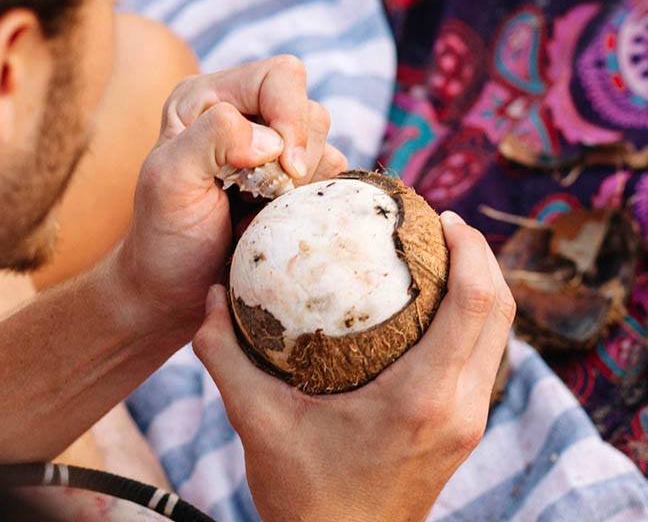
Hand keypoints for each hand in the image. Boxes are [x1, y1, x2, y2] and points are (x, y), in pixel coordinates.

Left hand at [118, 56, 347, 327]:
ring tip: (260, 215)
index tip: (283, 171)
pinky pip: (331, 181)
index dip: (291, 118)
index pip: (279, 77)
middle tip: (260, 200)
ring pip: (326, 147)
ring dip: (301, 188)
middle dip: (295, 161)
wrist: (175, 291)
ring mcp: (272, 152)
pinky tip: (275, 224)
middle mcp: (243, 115)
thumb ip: (210, 138)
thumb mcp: (169, 182)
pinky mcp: (293, 185)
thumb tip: (270, 139)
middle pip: (310, 112)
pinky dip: (312, 204)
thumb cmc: (165, 237)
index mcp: (207, 99)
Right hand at [193, 212, 515, 521]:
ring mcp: (468, 422)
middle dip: (480, 257)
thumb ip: (226, 356)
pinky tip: (426, 308)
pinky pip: (481, 358)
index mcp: (421, 399)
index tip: (442, 218)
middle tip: (437, 224)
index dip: (472, 250)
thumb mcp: (257, 422)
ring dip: (480, 287)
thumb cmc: (305, 496)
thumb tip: (210, 297)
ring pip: (497, 336)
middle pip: (501, 312)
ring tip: (437, 256)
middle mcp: (459, 407)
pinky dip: (469, 320)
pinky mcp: (462, 430)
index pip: (477, 304)